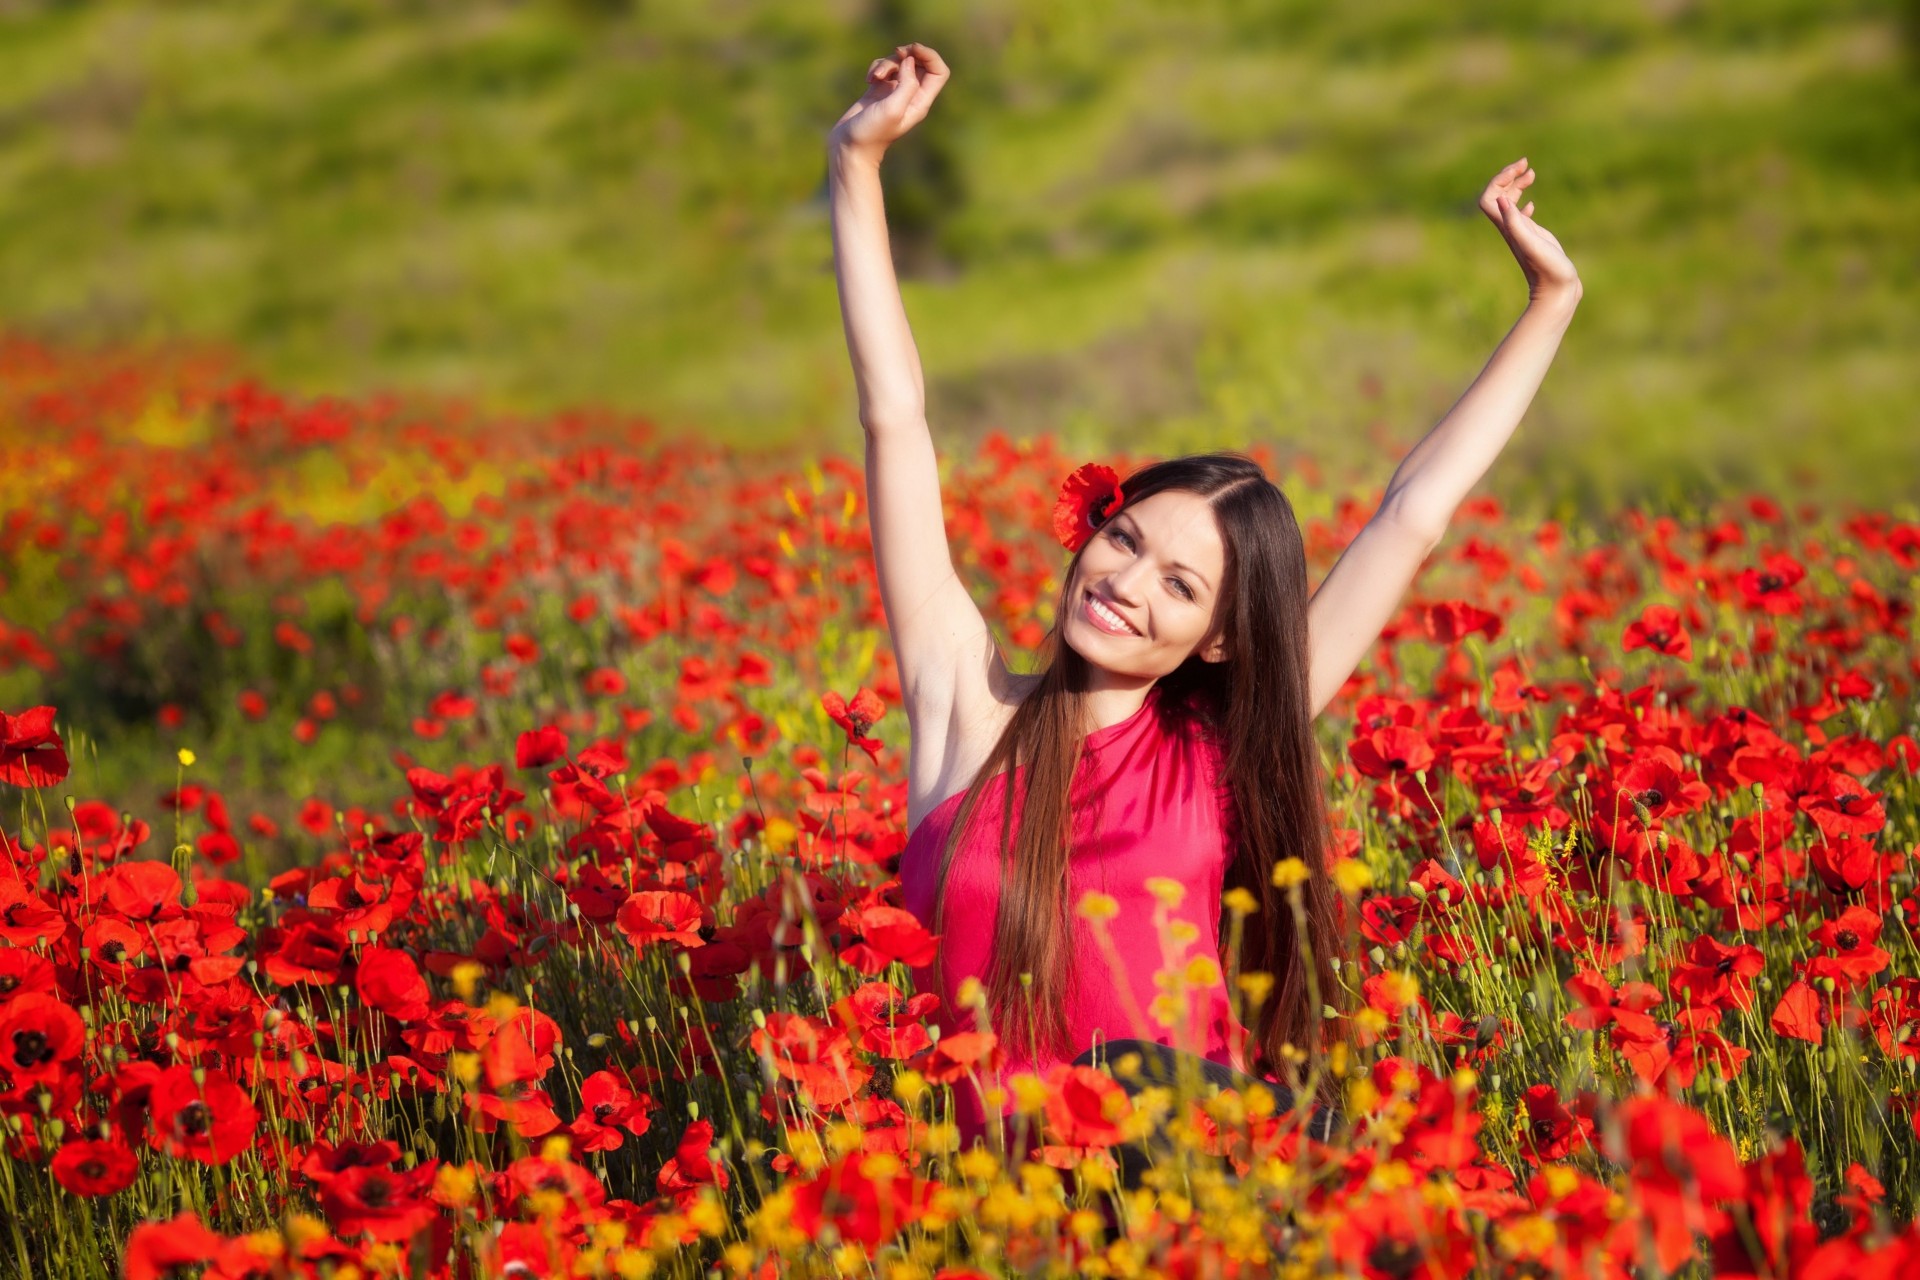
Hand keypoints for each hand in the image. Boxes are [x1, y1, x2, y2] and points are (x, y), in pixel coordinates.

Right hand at [827, 43, 950, 163]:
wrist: (850, 146)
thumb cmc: (872, 133)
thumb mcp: (893, 109)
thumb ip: (906, 84)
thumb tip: (909, 61)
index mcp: (920, 102)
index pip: (939, 72)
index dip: (930, 56)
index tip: (913, 50)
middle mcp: (911, 96)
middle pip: (920, 63)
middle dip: (908, 54)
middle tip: (896, 53)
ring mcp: (894, 92)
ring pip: (899, 63)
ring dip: (887, 62)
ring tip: (875, 77)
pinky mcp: (879, 90)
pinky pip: (884, 68)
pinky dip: (877, 67)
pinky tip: (868, 80)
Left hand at [1478, 158, 1579, 303]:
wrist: (1556, 291)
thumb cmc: (1547, 270)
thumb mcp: (1532, 244)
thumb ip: (1515, 223)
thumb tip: (1500, 198)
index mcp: (1507, 227)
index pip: (1489, 196)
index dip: (1499, 179)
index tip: (1520, 169)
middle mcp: (1510, 228)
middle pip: (1497, 196)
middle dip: (1507, 176)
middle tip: (1526, 164)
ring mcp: (1521, 233)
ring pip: (1509, 203)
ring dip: (1516, 185)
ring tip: (1531, 173)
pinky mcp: (1532, 238)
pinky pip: (1520, 217)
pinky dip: (1523, 203)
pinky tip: (1531, 204)